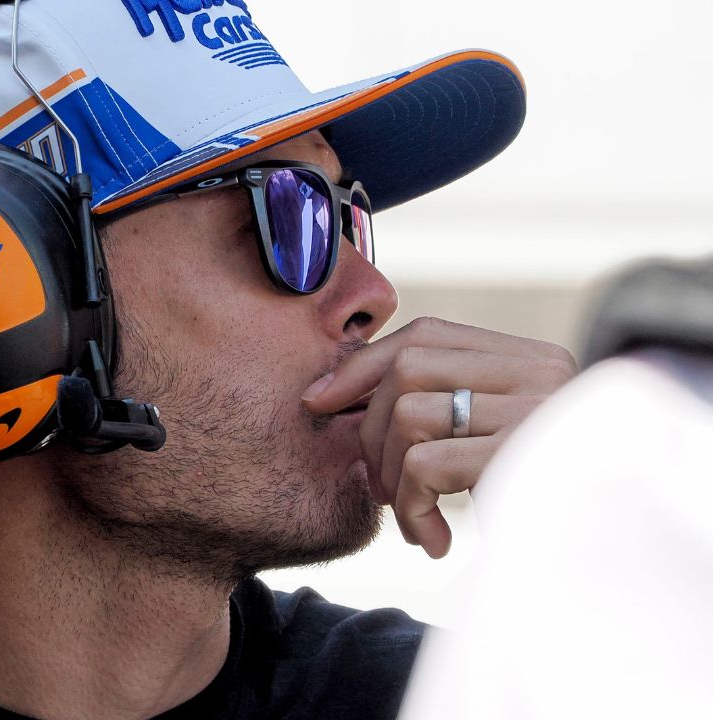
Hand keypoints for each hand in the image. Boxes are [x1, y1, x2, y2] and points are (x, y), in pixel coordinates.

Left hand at [302, 317, 577, 557]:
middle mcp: (541, 372)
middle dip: (371, 430)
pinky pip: (426, 464)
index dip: (362, 366)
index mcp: (533, 360)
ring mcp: (538, 411)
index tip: (320, 401)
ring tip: (414, 519)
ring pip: (409, 414)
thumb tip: (334, 392)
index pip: (427, 335)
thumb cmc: (536, 505)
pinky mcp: (524, 457)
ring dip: (392, 477)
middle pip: (407, 369)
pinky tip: (435, 542)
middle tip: (382, 489)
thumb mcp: (491, 442)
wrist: (603, 562)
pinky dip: (412, 508)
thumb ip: (444, 406)